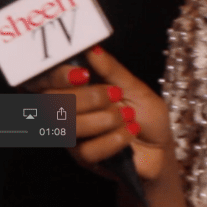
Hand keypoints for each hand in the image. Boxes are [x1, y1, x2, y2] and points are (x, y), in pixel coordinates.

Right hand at [26, 46, 174, 182]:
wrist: (161, 149)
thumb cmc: (145, 114)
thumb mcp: (133, 86)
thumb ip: (110, 69)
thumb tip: (92, 47)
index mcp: (75, 87)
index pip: (46, 80)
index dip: (56, 76)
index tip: (82, 74)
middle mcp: (68, 110)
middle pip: (51, 102)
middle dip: (87, 97)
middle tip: (115, 94)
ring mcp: (73, 135)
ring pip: (69, 126)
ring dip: (105, 119)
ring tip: (129, 115)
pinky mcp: (84, 159)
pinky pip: (87, 150)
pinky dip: (114, 139)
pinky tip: (129, 132)